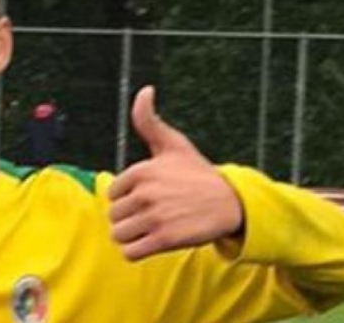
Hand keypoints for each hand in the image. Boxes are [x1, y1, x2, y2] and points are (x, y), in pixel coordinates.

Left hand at [108, 86, 243, 260]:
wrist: (231, 202)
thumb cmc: (198, 174)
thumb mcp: (174, 144)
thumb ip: (149, 120)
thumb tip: (145, 90)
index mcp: (142, 170)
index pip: (112, 194)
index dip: (128, 198)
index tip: (149, 197)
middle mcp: (147, 193)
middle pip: (114, 216)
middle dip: (129, 219)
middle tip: (152, 215)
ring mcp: (155, 217)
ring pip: (119, 235)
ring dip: (132, 237)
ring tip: (151, 229)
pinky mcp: (165, 239)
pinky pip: (130, 253)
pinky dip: (138, 252)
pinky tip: (153, 243)